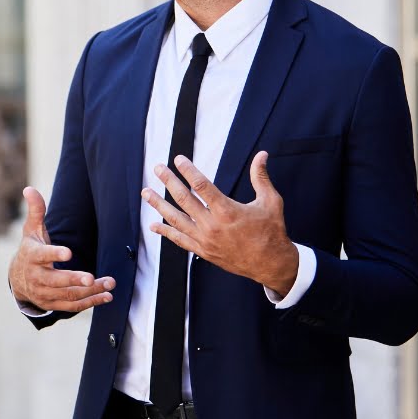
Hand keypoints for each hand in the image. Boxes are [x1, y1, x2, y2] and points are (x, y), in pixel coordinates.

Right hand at [8, 187, 114, 312]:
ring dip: (89, 291)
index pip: (42, 256)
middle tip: (92, 277)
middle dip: (75, 279)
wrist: (17, 279)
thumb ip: (36, 211)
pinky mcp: (52, 304)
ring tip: (109, 284)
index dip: (54, 254)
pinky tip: (106, 296)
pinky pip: (72, 306)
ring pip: (68, 295)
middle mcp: (36, 277)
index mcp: (32, 257)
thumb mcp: (31, 231)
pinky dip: (90, 302)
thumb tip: (29, 189)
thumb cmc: (31, 250)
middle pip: (56, 280)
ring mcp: (44, 293)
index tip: (69, 253)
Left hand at [141, 152, 298, 295]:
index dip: (188, 170)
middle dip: (168, 182)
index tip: (178, 159)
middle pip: (184, 199)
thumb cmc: (271, 231)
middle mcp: (212, 225)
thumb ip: (260, 177)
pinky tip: (154, 225)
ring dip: (159, 205)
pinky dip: (166, 232)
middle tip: (157, 168)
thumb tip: (262, 154)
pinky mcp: (203, 251)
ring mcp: (205, 239)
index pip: (201, 185)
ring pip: (176, 220)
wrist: (270, 264)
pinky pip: (179, 240)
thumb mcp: (270, 201)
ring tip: (146, 192)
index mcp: (227, 211)